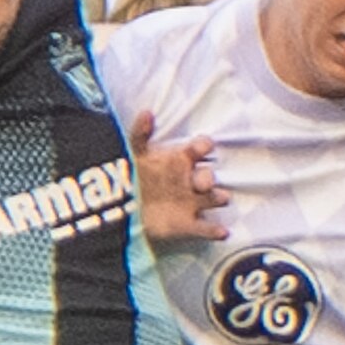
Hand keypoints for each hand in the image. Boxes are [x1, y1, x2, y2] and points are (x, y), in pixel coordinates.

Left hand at [130, 109, 230, 245]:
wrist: (122, 210)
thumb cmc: (133, 176)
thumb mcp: (133, 154)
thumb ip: (140, 133)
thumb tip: (146, 112)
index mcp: (180, 160)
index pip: (200, 148)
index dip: (204, 146)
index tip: (204, 147)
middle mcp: (190, 180)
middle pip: (208, 175)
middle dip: (208, 177)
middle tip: (202, 181)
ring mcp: (191, 202)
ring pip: (213, 199)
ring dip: (219, 198)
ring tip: (221, 198)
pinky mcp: (188, 224)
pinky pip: (206, 228)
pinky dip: (215, 230)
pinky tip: (222, 232)